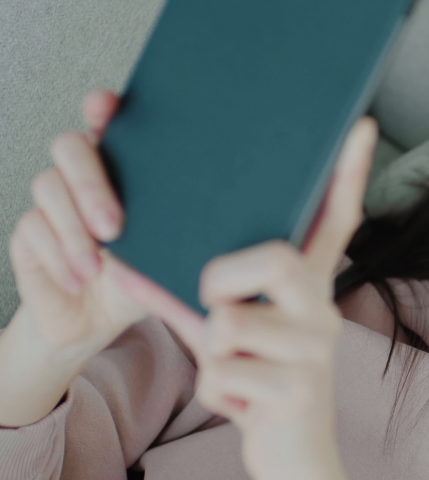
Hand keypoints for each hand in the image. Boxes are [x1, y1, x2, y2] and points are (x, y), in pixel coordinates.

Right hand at [8, 89, 155, 354]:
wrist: (98, 321)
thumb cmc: (137, 280)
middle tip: (113, 227)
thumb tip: (199, 239)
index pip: (107, 124)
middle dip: (90, 183)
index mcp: (123, 171)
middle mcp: (83, 176)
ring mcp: (53, 200)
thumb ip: (176, 243)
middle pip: (69, 146)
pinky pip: (32, 228)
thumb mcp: (165, 263)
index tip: (103, 105)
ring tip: (96, 267)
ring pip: (47, 186)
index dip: (102, 108)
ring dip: (74, 231)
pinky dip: (58, 256)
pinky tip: (78, 279)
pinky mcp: (28, 231)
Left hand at [117, 117, 377, 479]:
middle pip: (279, 258)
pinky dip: (215, 389)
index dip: (347, 176)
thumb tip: (133, 263)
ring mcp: (315, 350)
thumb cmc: (259, 379)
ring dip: (213, 351)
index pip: (337, 223)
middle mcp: (323, 310)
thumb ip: (197, 295)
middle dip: (224, 278)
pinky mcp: (298, 390)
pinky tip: (242, 400)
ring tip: (237, 369)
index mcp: (311, 288)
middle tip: (217, 301)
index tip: (359, 127)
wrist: (296, 453)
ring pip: (230, 322)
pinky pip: (221, 371)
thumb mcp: (232, 331)